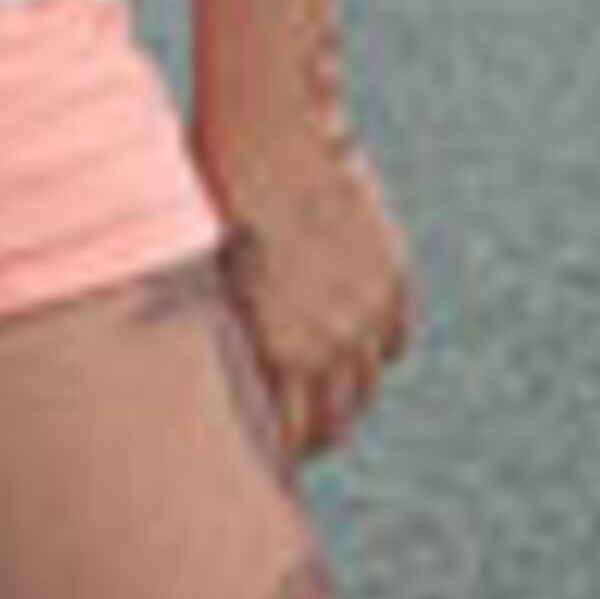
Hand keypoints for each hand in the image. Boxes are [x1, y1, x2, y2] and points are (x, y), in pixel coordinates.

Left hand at [212, 118, 415, 463]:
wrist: (273, 135)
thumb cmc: (213, 202)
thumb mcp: (203, 281)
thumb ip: (218, 336)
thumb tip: (208, 374)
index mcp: (276, 348)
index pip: (284, 437)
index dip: (273, 456)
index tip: (258, 463)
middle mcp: (329, 339)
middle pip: (335, 422)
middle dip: (311, 437)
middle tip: (291, 440)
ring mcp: (366, 309)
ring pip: (368, 384)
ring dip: (345, 396)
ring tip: (323, 401)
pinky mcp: (391, 274)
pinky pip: (395, 337)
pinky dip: (378, 348)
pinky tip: (355, 348)